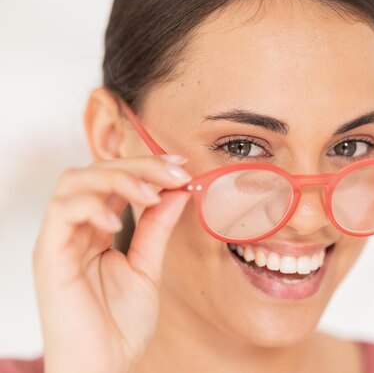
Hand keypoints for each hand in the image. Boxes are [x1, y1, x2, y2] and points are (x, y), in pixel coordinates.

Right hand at [32, 155, 191, 372]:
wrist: (102, 369)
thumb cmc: (121, 325)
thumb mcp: (148, 267)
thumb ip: (158, 227)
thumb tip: (179, 190)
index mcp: (96, 230)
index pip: (115, 180)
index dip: (146, 165)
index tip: (181, 165)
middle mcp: (75, 229)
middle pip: (96, 171)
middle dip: (138, 165)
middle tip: (174, 172)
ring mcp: (59, 240)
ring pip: (75, 182)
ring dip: (116, 178)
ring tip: (150, 194)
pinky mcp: (48, 256)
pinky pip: (60, 213)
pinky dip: (91, 206)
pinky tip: (117, 221)